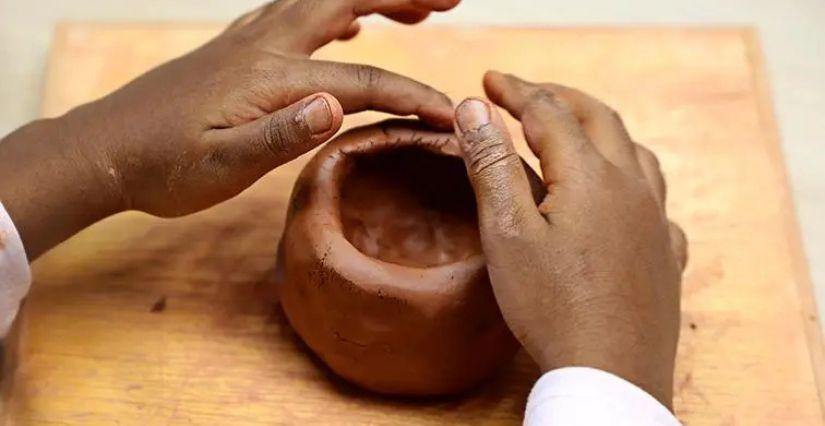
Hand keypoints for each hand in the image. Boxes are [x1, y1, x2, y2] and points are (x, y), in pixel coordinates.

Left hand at [0, 0, 458, 257]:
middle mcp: (265, 45)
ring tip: (418, 8)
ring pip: (324, 0)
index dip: (412, 95)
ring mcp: (250, 41)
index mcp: (272, 75)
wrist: (104, 149)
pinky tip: (348, 23)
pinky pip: (298, 12)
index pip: (362, 79)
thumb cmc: (163, 166)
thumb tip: (336, 104)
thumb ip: (279, 134)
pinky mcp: (239, 49)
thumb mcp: (220, 164)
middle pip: (348, 1)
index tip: (451, 115)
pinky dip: (336, 9)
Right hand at [452, 72, 686, 407]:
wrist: (611, 374)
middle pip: (599, 119)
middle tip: (524, 94)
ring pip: (633, 152)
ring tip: (572, 133)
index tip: (488, 80)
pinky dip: (629, 178)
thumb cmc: (552, 307)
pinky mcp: (665, 253)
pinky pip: (654, 198)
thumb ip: (492, 165)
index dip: (515, 91)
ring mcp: (655, 220)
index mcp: (589, 176)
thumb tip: (475, 109)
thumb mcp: (507, 233)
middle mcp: (631, 187)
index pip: (549, 112)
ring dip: (599, 130)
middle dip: (559, 98)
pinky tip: (619, 198)